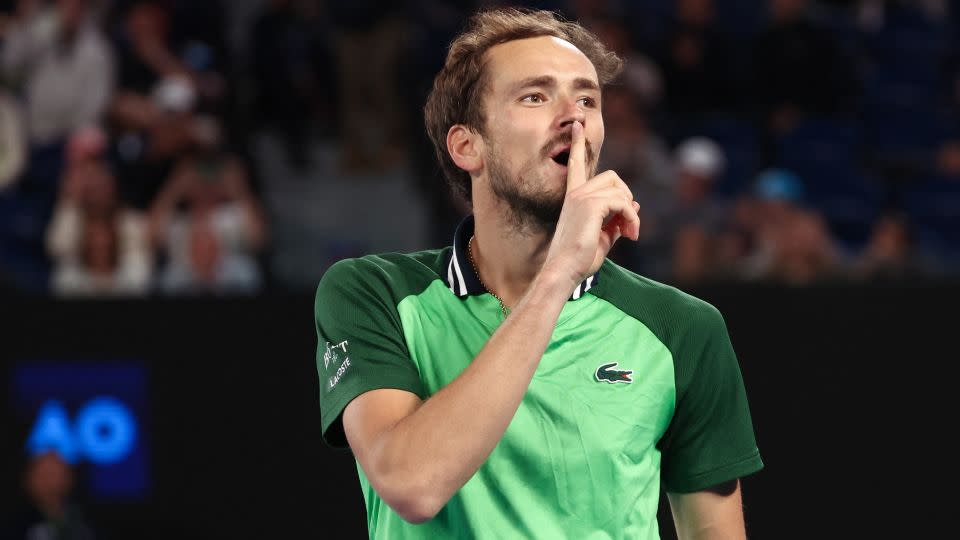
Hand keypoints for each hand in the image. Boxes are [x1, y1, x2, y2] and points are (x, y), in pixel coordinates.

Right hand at [542, 121, 640, 288]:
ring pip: (620, 190)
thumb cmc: (579, 259)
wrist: (564, 271)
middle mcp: (576, 193)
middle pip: (613, 177)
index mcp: (573, 198)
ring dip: (632, 212)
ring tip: (631, 233)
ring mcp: (581, 197)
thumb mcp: (602, 238)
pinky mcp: (590, 205)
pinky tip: (631, 235)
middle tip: (630, 224)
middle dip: (627, 197)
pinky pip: (623, 203)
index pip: (576, 165)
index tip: (578, 125)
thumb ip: (616, 220)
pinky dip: (632, 218)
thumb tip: (634, 207)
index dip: (577, 144)